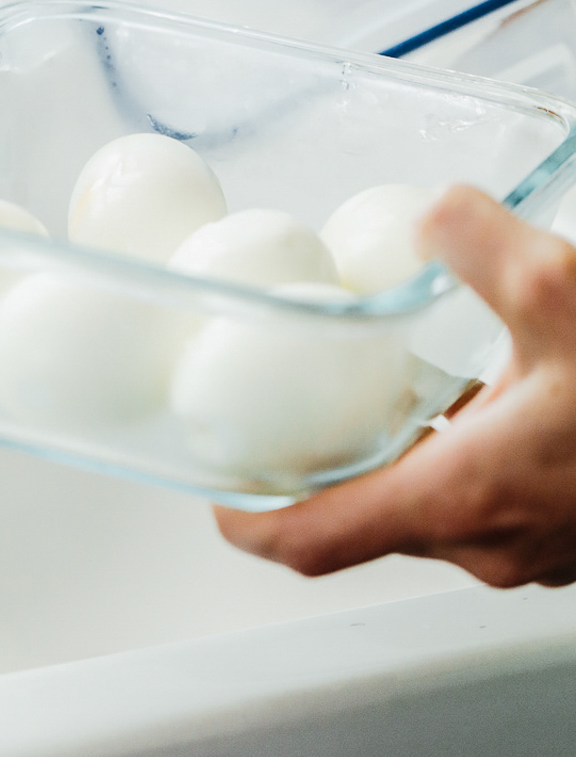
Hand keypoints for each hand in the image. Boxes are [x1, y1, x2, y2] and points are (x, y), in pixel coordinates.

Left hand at [214, 186, 575, 587]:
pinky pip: (478, 500)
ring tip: (360, 396)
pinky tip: (463, 398)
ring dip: (387, 460)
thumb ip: (475, 240)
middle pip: (360, 523)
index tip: (215, 491)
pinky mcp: (562, 525)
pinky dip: (448, 459)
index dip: (248, 519)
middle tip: (279, 416)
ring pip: (424, 510)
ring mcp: (530, 542)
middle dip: (315, 472)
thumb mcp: (561, 289)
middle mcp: (488, 538)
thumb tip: (431, 214)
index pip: (312, 541)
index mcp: (462, 496)